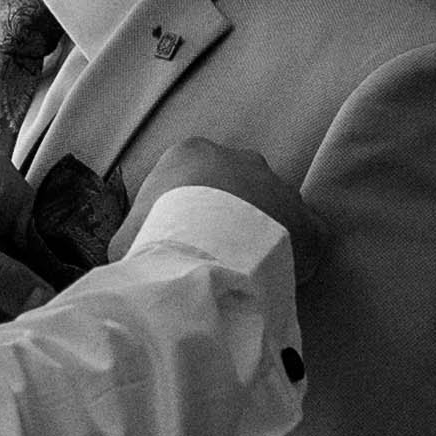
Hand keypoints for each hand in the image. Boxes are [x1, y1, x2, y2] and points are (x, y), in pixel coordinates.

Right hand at [113, 136, 326, 284]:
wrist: (204, 255)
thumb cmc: (156, 239)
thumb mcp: (126, 238)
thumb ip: (134, 239)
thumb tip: (132, 259)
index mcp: (192, 154)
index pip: (191, 177)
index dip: (185, 213)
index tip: (181, 243)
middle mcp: (241, 160)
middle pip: (236, 188)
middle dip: (228, 219)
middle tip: (214, 256)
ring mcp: (280, 188)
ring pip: (272, 212)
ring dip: (260, 237)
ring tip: (242, 273)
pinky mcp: (309, 222)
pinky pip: (304, 240)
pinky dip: (292, 259)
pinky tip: (272, 281)